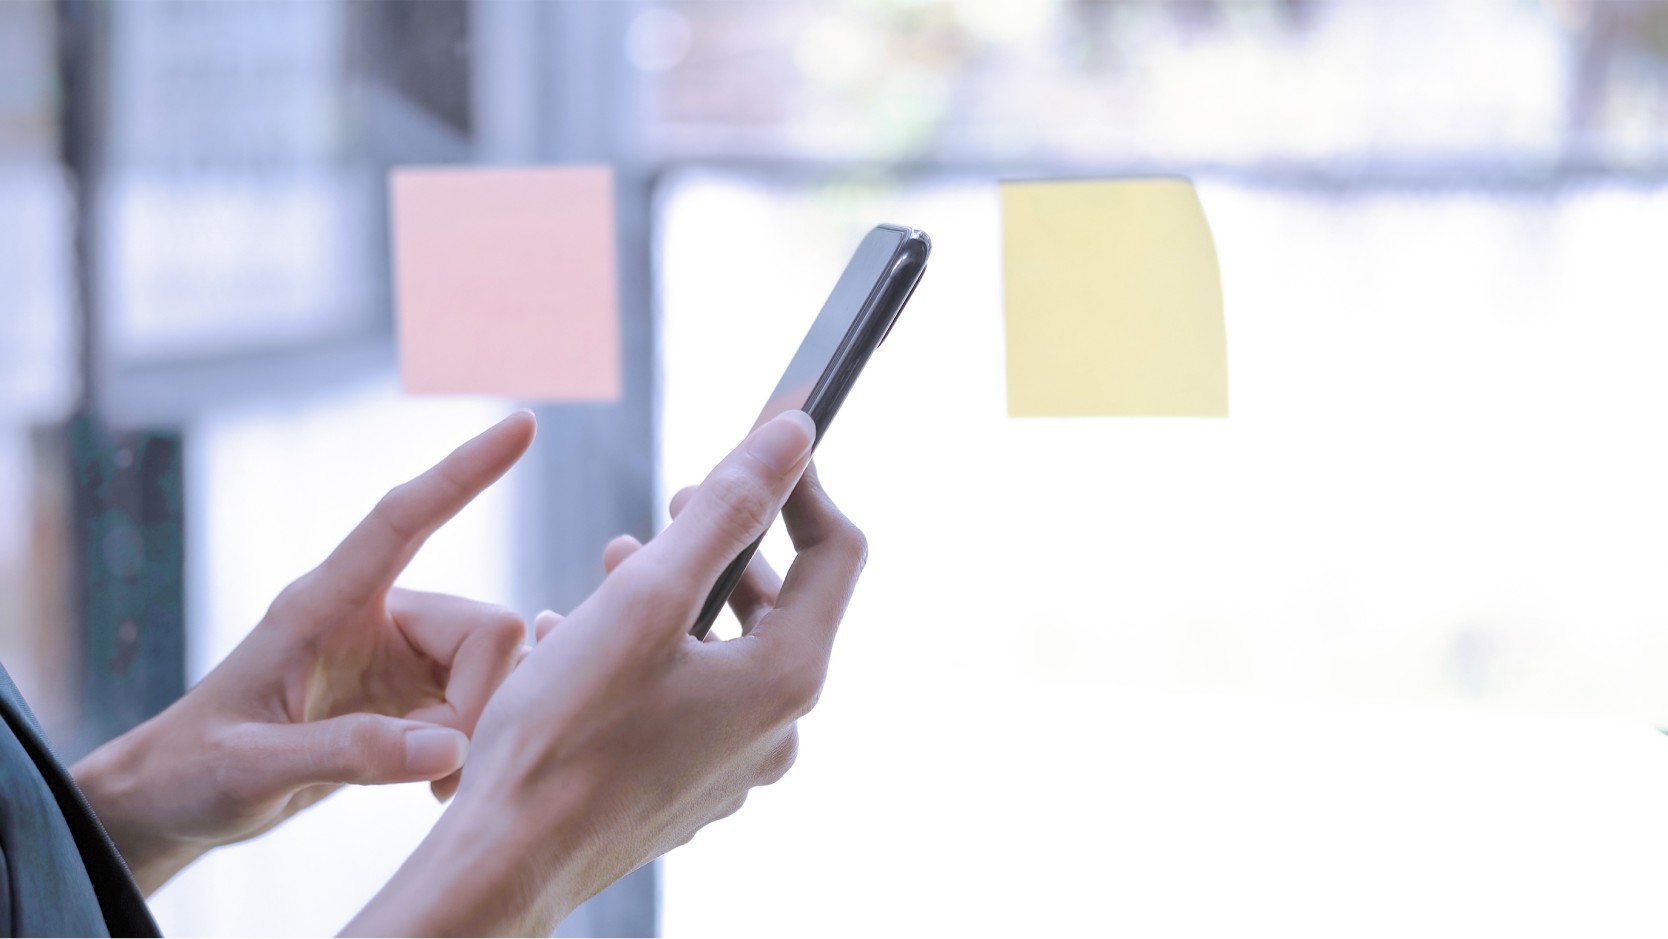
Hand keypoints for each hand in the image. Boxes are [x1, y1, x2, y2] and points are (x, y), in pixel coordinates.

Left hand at [72, 411, 536, 894]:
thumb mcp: (254, 768)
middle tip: (434, 772)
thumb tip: (449, 747)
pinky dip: (471, 746)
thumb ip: (349, 754)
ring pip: (493, 666)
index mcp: (324, 603)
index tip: (521, 424)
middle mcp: (375, 615)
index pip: (402, 519)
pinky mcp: (415, 691)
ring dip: (477, 728)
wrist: (178, 800)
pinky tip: (434, 784)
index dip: (463, 473)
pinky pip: (482, 701)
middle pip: (485, 627)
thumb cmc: (195, 771)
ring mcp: (401, 653)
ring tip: (430, 786)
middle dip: (478, 701)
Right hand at [346, 409, 866, 936]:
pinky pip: (684, 698)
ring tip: (615, 564)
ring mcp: (730, 765)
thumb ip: (727, 508)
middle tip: (669, 508)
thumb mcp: (646, 595)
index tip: (756, 446)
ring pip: (723, 651)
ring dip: (678, 594)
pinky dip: (647, 653)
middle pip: (780, 605)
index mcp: (784, 679)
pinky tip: (578, 638)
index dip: (801, 489)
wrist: (505, 861)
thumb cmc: (565, 734)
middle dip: (725, 543)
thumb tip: (794, 436)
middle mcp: (773, 730)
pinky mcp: (683, 786)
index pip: (836, 556)